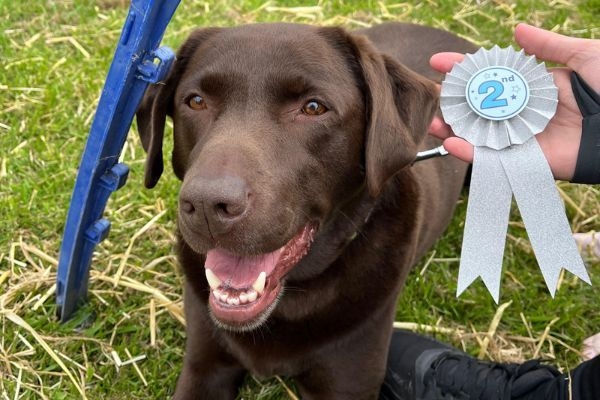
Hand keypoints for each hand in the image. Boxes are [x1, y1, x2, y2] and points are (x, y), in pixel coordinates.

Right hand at [429, 23, 599, 180]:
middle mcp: (524, 113)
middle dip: (452, 102)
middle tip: (431, 95)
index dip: (465, 69)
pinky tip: (451, 142)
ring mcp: (523, 138)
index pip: (491, 77)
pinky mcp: (526, 163)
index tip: (439, 61)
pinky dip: (470, 153)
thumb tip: (516, 30)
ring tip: (433, 122)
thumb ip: (548, 46)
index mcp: (534, 87)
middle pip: (479, 108)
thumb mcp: (584, 56)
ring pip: (479, 134)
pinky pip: (492, 160)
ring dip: (453, 128)